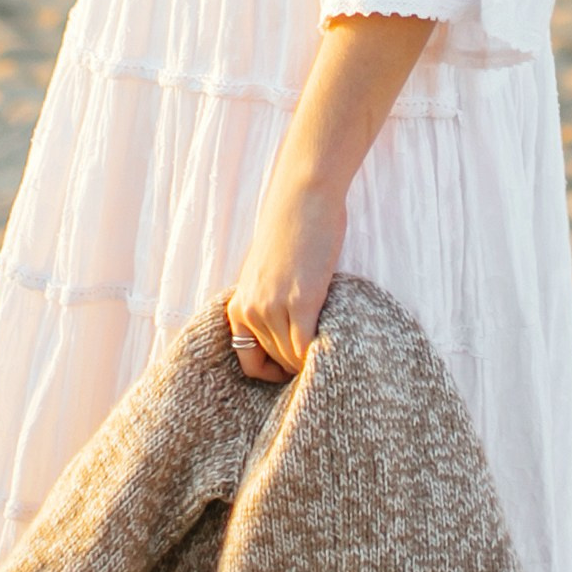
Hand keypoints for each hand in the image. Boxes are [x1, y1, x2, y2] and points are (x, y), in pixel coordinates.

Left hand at [224, 162, 345, 383]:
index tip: (292, 367)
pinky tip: (332, 345)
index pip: (247, 361)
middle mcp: (251, 310)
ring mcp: (274, 306)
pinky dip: (319, 353)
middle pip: (274, 360)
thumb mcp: (266, 274)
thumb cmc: (290, 231)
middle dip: (296, 365)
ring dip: (309, 360)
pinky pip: (306, 346)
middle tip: (318, 358)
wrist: (301, 199)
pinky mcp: (301, 300)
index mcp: (239, 304)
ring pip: (291, 357)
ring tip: (328, 351)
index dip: (271, 372)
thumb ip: (269, 302)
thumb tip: (289, 333)